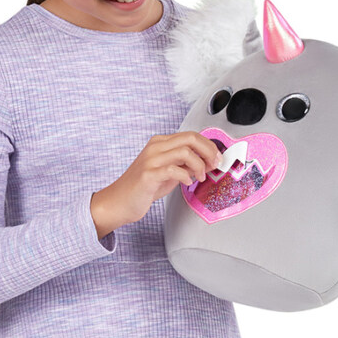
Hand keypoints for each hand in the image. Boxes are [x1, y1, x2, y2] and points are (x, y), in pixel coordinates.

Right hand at [90, 132, 222, 238]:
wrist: (120, 201)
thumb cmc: (144, 187)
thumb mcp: (169, 172)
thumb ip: (186, 165)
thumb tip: (208, 162)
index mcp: (160, 143)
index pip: (191, 135)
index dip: (208, 146)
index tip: (217, 158)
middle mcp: (155, 147)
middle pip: (190, 138)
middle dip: (209, 151)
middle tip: (214, 165)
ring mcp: (151, 160)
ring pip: (184, 151)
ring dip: (199, 165)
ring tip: (199, 177)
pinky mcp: (148, 174)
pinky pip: (173, 169)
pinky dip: (185, 176)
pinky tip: (187, 182)